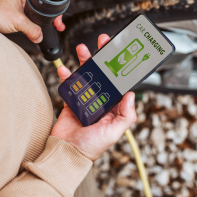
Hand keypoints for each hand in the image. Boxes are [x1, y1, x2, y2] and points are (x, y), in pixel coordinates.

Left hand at [0, 0, 64, 42]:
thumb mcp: (17, 22)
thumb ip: (32, 29)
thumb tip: (40, 36)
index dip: (53, 10)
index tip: (57, 20)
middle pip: (43, 7)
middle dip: (50, 18)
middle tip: (57, 26)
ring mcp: (20, 5)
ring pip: (36, 14)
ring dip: (41, 22)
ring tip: (48, 28)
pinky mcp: (17, 13)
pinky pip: (30, 19)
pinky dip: (34, 25)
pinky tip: (36, 31)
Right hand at [52, 34, 136, 160]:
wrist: (66, 153)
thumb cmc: (91, 147)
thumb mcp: (114, 133)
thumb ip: (126, 115)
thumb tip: (131, 95)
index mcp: (113, 108)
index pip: (119, 84)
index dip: (120, 69)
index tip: (121, 54)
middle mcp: (100, 102)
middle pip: (103, 75)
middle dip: (103, 58)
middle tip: (103, 42)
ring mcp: (85, 100)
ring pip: (86, 75)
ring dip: (85, 61)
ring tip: (83, 49)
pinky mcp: (71, 102)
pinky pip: (70, 84)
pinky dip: (67, 75)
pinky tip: (65, 68)